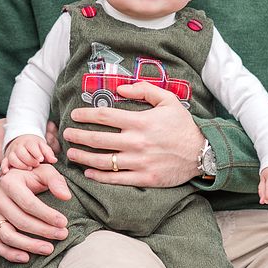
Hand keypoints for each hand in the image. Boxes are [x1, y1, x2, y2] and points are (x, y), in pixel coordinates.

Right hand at [0, 164, 71, 262]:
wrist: (10, 181)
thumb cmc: (31, 177)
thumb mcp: (44, 172)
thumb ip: (56, 181)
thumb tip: (66, 196)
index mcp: (9, 182)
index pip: (28, 203)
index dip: (47, 215)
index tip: (63, 223)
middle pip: (19, 220)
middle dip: (43, 230)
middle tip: (62, 235)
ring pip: (7, 235)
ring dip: (28, 245)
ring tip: (48, 249)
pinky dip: (9, 254)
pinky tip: (26, 258)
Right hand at [1, 133, 57, 172]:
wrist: (22, 142)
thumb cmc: (35, 147)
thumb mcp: (43, 147)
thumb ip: (48, 153)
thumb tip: (54, 160)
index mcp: (29, 142)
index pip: (31, 145)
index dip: (36, 152)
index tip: (41, 159)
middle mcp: (19, 146)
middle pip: (21, 152)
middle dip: (29, 159)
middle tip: (36, 165)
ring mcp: (12, 152)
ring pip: (13, 157)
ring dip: (20, 164)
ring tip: (29, 168)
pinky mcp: (7, 159)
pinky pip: (4, 162)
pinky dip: (4, 166)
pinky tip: (7, 172)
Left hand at [64, 81, 202, 187]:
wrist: (202, 152)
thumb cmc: (182, 125)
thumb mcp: (168, 100)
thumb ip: (143, 90)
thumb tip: (119, 88)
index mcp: (140, 121)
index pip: (105, 116)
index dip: (86, 115)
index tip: (74, 115)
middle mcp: (136, 142)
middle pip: (98, 139)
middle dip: (78, 137)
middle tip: (65, 135)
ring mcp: (139, 162)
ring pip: (103, 161)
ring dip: (83, 157)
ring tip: (72, 154)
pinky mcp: (144, 178)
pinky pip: (116, 179)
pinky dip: (99, 176)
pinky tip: (88, 172)